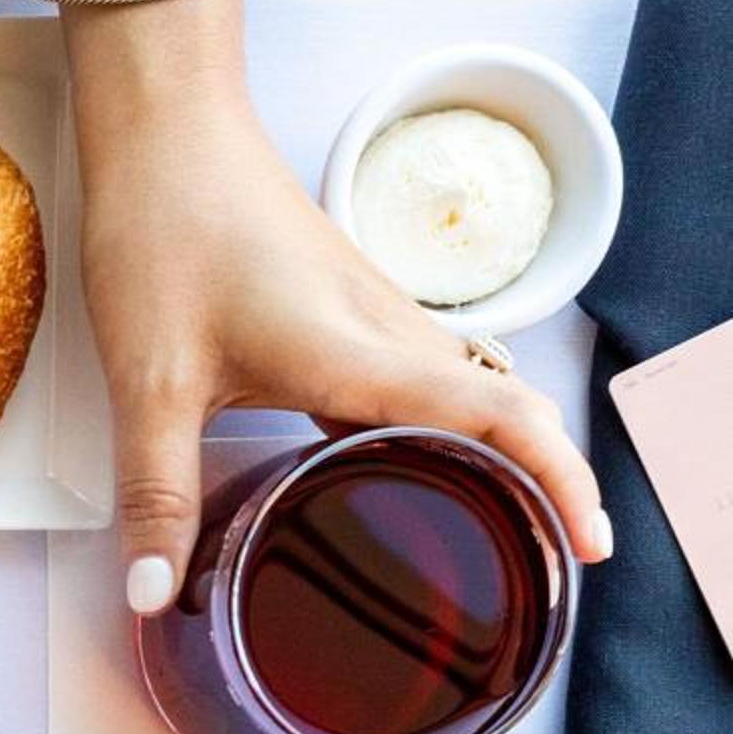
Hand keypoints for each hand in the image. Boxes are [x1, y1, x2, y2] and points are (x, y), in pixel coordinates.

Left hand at [66, 0, 610, 612]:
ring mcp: (378, 319)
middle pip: (506, 412)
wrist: (167, 140)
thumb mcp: (149, 384)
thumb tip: (154, 594)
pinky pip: (425, 380)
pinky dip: (440, 430)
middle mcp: (391, 335)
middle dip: (541, 486)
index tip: (585, 543)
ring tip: (492, 536)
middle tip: (545, 563)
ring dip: (494, 457)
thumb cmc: (168, 236)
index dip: (556, 483)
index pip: (499, 420)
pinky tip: (400, 472)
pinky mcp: (353, 312)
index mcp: (361, 354)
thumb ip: (157, 495)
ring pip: (468, 395)